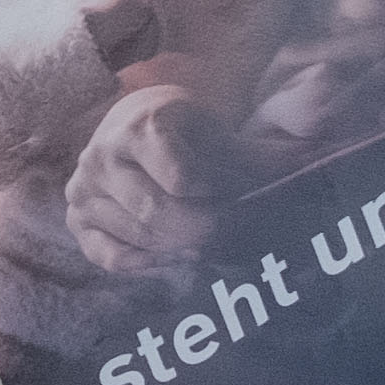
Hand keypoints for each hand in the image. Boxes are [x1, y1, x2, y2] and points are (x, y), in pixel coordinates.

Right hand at [65, 85, 239, 274]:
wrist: (135, 122)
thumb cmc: (185, 128)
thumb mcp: (220, 131)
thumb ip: (256, 157)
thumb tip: (308, 169)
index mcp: (138, 127)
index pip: (184, 180)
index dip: (224, 193)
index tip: (247, 193)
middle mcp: (100, 157)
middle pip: (159, 214)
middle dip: (207, 228)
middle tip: (238, 230)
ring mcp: (83, 191)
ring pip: (142, 238)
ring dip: (185, 245)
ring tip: (214, 237)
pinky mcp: (76, 220)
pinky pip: (112, 258)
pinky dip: (150, 262)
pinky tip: (179, 252)